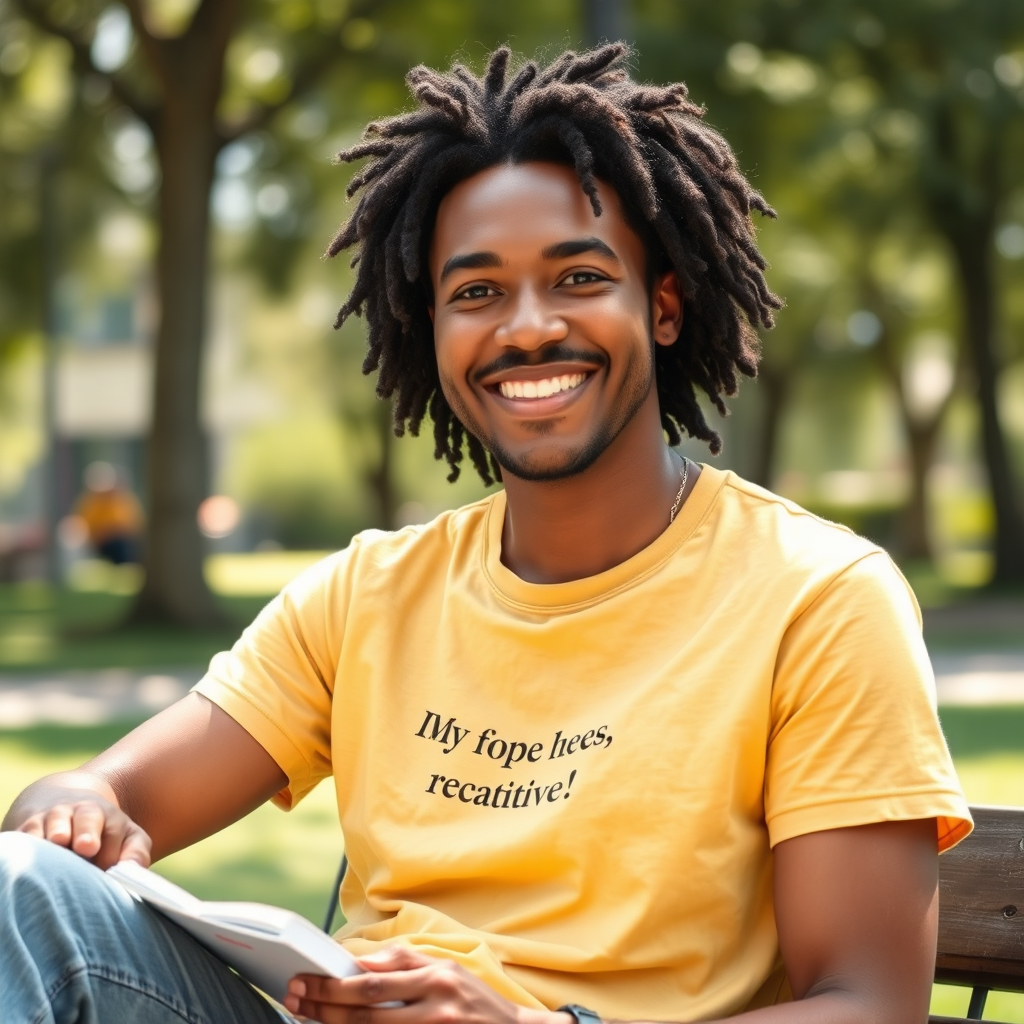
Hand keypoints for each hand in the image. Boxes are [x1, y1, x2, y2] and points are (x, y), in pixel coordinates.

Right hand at [9, 785, 151, 868]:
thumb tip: (135, 869)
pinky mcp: (27, 827)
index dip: (112, 851)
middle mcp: (81, 812)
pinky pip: (25, 833)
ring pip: (55, 822)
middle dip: (88, 831)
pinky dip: (27, 841)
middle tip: (88, 846)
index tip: (110, 866)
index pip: (115, 831)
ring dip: (56, 832)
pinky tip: (30, 855)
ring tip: (59, 841)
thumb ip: (136, 851)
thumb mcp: (125, 836)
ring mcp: (53, 817)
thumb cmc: (100, 833)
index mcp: (108, 817)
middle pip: (88, 818)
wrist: (64, 802)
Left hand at [284, 946, 567, 1023]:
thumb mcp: (445, 971)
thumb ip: (403, 964)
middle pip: (365, 1012)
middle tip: (295, 1002)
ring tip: (307, 1021)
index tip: (303, 983)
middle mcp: (436, 1005)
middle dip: (323, 1008)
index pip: (371, 982)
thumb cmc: (475, 1001)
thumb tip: (358, 964)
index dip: (332, 985)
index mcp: (435, 977)